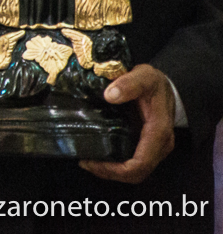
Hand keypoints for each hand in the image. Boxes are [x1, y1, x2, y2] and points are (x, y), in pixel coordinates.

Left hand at [80, 64, 174, 182]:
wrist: (164, 85)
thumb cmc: (154, 82)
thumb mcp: (144, 76)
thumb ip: (129, 83)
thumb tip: (110, 95)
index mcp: (158, 132)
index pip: (140, 163)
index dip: (116, 169)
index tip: (92, 162)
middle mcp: (159, 145)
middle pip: (137, 173)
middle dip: (110, 173)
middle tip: (85, 163)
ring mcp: (153, 148)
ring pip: (135, 171)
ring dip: (111, 171)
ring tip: (87, 161)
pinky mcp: (145, 145)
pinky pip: (132, 162)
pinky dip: (115, 165)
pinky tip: (97, 155)